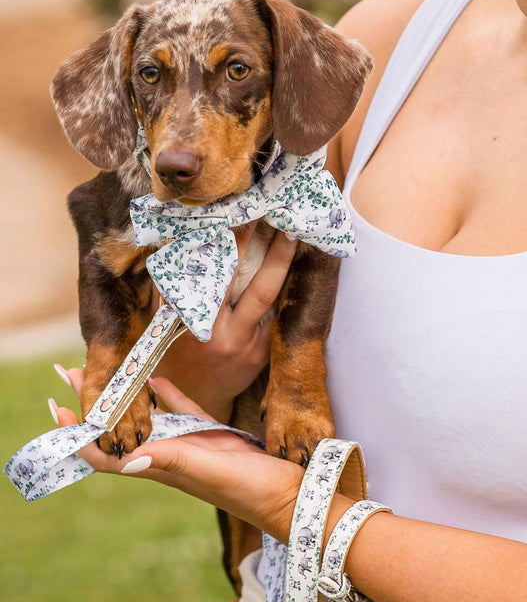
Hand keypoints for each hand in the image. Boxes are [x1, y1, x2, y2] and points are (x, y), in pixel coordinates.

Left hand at [52, 370, 303, 542]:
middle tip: (74, 373)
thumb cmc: (254, 490)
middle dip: (97, 405)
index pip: (111, 453)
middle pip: (123, 429)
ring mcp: (192, 444)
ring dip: (127, 397)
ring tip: (109, 370)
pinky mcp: (215, 435)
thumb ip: (176, 463)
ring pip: (150, 418)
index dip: (82, 436)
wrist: (290, 494)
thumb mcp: (214, 474)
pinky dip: (168, 396)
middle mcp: (172, 456)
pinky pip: (184, 411)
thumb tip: (127, 458)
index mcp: (165, 467)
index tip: (60, 409)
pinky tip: (157, 379)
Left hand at [150, 222, 297, 423]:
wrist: (192, 394)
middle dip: (243, 237)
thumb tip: (281, 277)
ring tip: (220, 211)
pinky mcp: (163, 315)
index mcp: (242, 339)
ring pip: (198, 271)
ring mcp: (184, 322)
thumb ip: (267, 321)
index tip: (289, 232)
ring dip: (209, 239)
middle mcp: (212, 329)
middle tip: (252, 207)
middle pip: (228, 273)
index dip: (278, 259)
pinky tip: (185, 229)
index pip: (264, 291)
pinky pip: (170, 278)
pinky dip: (178, 254)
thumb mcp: (260, 354)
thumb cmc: (233, 371)